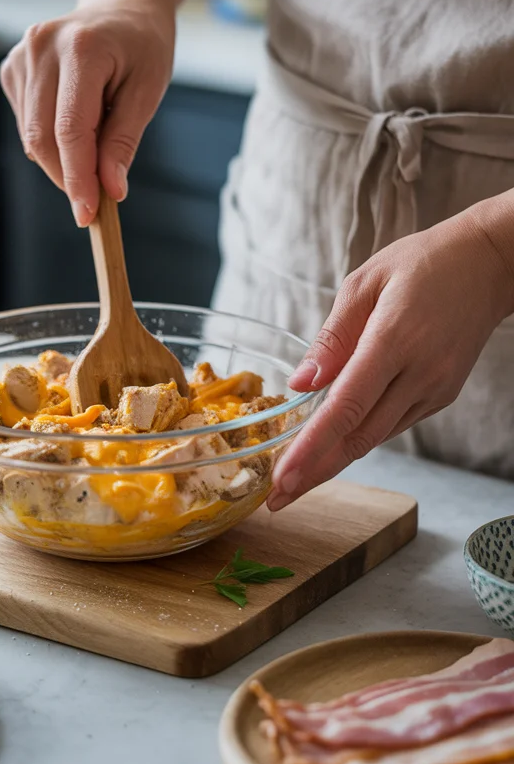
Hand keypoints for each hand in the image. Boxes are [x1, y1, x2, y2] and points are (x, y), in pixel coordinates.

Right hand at [0, 0, 174, 226]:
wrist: (122, 6)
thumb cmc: (142, 45)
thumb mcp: (148, 90)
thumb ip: (124, 141)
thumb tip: (109, 189)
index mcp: (80, 49)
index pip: (69, 128)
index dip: (77, 177)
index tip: (88, 213)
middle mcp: (40, 47)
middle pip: (42, 136)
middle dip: (67, 176)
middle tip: (95, 199)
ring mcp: (20, 56)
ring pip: (31, 136)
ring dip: (61, 158)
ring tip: (97, 137)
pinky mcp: (11, 68)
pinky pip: (26, 124)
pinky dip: (51, 139)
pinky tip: (77, 120)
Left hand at [267, 204, 513, 510]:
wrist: (489, 265)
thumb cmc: (422, 264)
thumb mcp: (365, 283)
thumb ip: (331, 338)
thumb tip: (299, 384)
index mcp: (394, 340)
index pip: (346, 407)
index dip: (312, 448)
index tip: (282, 477)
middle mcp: (420, 374)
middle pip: (359, 438)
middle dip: (314, 472)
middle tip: (275, 499)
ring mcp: (435, 389)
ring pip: (375, 437)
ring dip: (333, 463)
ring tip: (293, 482)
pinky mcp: (441, 396)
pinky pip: (392, 423)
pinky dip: (359, 438)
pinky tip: (330, 448)